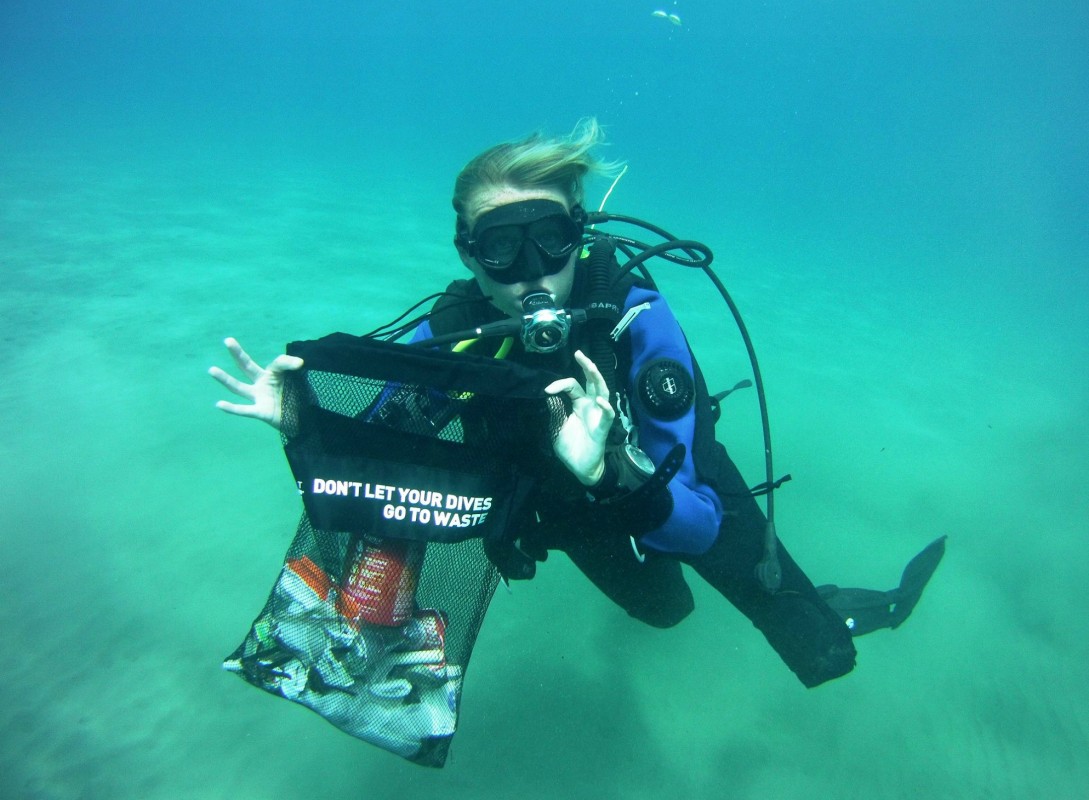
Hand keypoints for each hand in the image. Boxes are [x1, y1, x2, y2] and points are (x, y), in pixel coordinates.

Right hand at [208, 337, 303, 429]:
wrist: (302, 419)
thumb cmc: (297, 398)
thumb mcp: (299, 380)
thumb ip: (295, 369)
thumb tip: (300, 362)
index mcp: (272, 374)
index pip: (277, 363)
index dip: (288, 362)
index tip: (300, 364)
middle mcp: (262, 383)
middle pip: (247, 367)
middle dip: (238, 354)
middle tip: (228, 340)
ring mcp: (259, 397)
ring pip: (239, 388)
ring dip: (225, 380)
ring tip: (212, 369)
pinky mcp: (261, 412)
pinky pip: (244, 410)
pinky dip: (232, 408)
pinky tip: (219, 404)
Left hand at [544, 350, 614, 485]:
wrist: (580, 467)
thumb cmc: (570, 447)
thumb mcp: (556, 426)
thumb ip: (554, 411)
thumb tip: (548, 396)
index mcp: (579, 404)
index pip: (572, 386)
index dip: (559, 384)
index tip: (546, 390)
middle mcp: (590, 406)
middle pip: (591, 382)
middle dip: (586, 366)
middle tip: (579, 353)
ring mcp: (598, 415)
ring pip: (602, 392)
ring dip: (597, 379)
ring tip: (590, 367)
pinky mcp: (603, 428)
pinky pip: (607, 415)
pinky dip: (605, 407)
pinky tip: (600, 401)